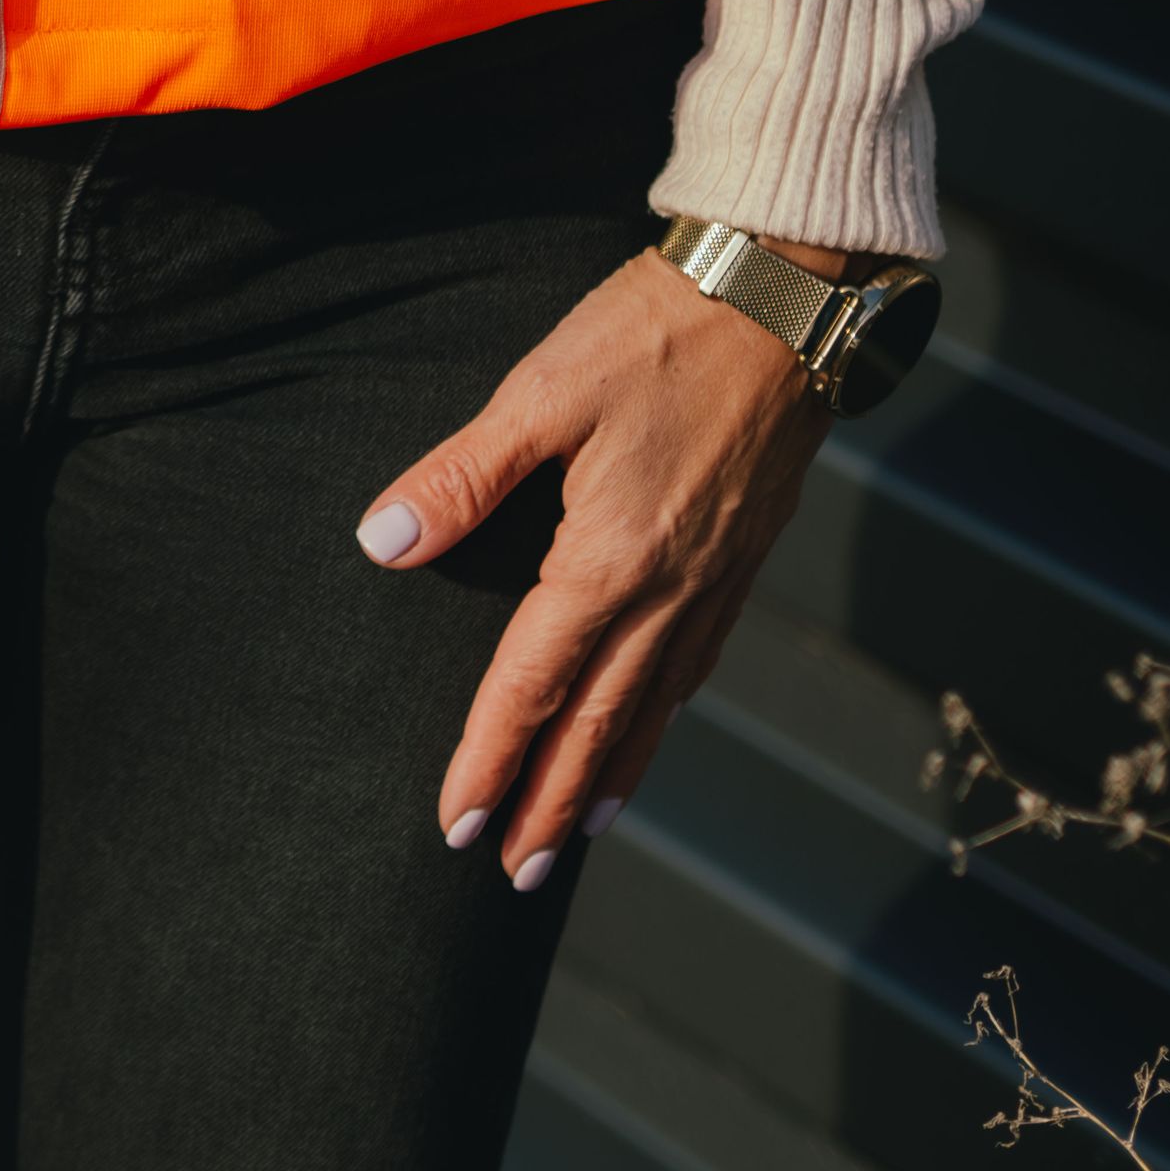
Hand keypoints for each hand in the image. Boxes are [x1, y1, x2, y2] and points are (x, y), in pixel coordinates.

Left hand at [354, 239, 841, 889]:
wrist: (786, 295)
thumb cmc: (657, 331)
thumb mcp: (543, 393)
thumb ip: (462, 476)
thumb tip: (383, 542)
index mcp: (609, 560)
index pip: (533, 687)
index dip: (490, 760)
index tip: (456, 824)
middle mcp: (669, 590)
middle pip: (598, 725)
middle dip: (551, 805)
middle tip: (514, 875)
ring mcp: (715, 580)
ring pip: (654, 710)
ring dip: (610, 780)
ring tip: (578, 838)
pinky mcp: (744, 557)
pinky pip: (697, 668)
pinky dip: (665, 721)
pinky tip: (652, 732)